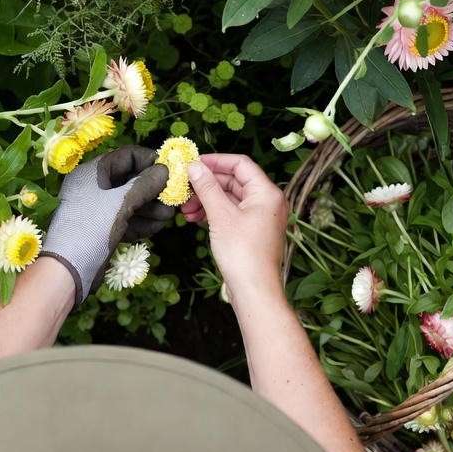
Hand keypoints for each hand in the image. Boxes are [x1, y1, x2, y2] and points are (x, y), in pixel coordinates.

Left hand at [42, 145, 176, 302]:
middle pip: (131, 179)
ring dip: (151, 208)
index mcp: (93, 172)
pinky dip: (141, 222)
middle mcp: (95, 186)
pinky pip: (126, 218)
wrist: (67, 271)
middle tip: (173, 199)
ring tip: (167, 216)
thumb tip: (165, 169)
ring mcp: (99, 209)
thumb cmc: (90, 229)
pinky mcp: (103, 228)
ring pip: (131, 201)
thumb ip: (145, 184)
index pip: (127, 156)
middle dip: (154, 189)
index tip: (171, 172)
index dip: (150, 161)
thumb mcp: (120, 203)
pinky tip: (155, 228)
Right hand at [182, 154, 287, 302]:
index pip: (240, 164)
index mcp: (266, 192)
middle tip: (184, 188)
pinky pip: (231, 214)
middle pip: (234, 181)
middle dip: (207, 184)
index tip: (193, 163)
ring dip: (207, 200)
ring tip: (185, 209)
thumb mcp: (220, 215)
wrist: (254, 290)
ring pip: (230, 199)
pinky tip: (195, 219)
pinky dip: (213, 213)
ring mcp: (260, 217)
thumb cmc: (243, 253)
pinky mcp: (252, 232)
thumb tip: (194, 166)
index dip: (215, 161)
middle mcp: (267, 202)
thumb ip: (207, 187)